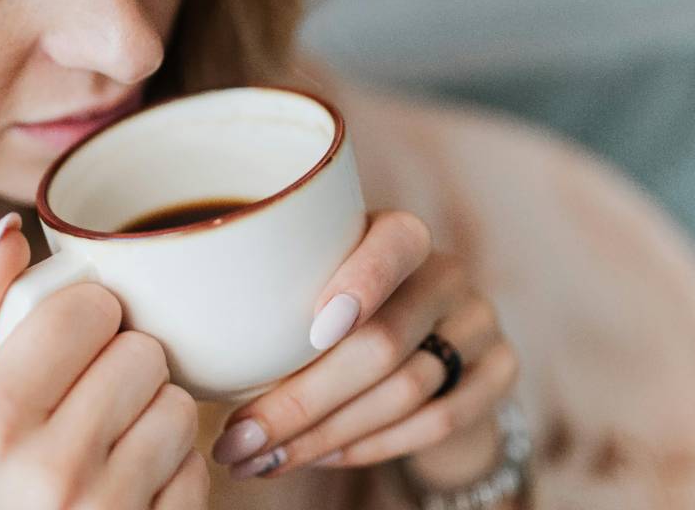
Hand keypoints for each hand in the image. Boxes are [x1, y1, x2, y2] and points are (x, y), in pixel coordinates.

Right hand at [0, 212, 208, 509]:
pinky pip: (200, 463)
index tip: (72, 345)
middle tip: (92, 402)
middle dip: (124, 367)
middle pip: (141, 350)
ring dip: (154, 417)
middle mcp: (45, 470)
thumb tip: (10, 230)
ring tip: (112, 446)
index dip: (88, 319)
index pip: (84, 308)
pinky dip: (175, 471)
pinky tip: (134, 488)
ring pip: (178, 402)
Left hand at [209, 211, 518, 481]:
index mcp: (400, 234)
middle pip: (383, 342)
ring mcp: (479, 322)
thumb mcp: (314, 282)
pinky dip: (371, 448)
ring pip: (406, 390)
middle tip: (237, 441)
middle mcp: (447, 271)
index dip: (360, 283)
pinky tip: (321, 458)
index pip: (394, 243)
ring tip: (261, 460)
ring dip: (326, 436)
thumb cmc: (340, 310)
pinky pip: (438, 421)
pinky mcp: (501, 371)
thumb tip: (193, 336)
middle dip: (301, 401)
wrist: (432, 344)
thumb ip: (275, 292)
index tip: (312, 330)